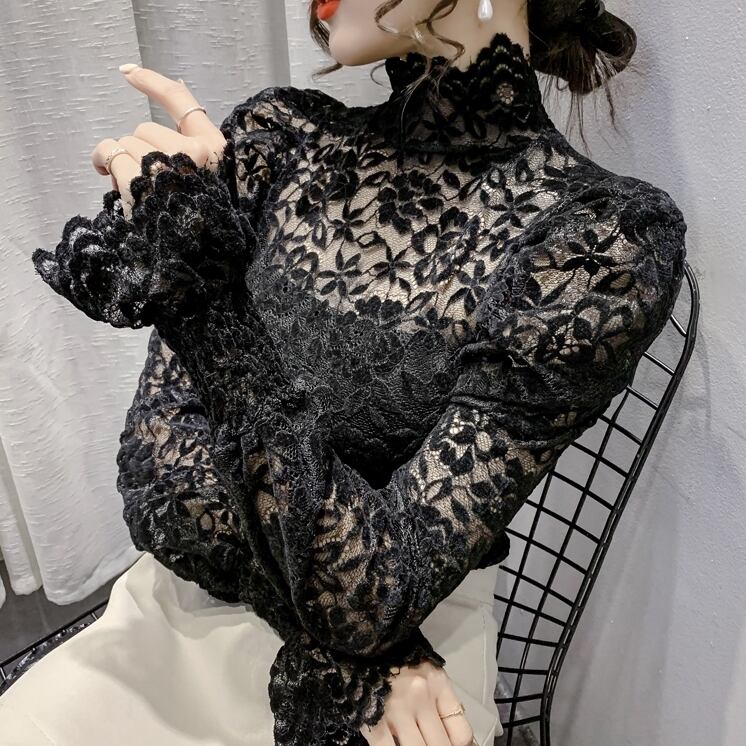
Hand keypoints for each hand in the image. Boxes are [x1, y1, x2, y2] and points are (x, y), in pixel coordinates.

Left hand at [91, 65, 227, 217]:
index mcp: (214, 149)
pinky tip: (109, 176)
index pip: (181, 101)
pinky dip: (104, 163)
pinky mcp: (142, 179)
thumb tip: (179, 81)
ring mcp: (168, 165)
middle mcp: (195, 154)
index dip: (152, 82)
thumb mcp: (206, 175)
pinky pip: (112, 153)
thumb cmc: (196, 215)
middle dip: (137, 150)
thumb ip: (194, 137)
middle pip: (145, 128)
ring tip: (131, 184)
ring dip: (121, 160)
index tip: (126, 72)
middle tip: (143, 178)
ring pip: (127, 142)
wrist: (192, 255)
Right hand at [360, 659, 474, 745]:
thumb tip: (463, 740)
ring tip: (414, 742)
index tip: (449, 745)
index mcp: (438, 684)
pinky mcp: (374, 719)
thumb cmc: (399, 659)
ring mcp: (397, 710)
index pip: (461, 734)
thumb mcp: (429, 672)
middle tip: (429, 742)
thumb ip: (444, 702)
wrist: (366, 643)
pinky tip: (395, 744)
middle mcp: (421, 697)